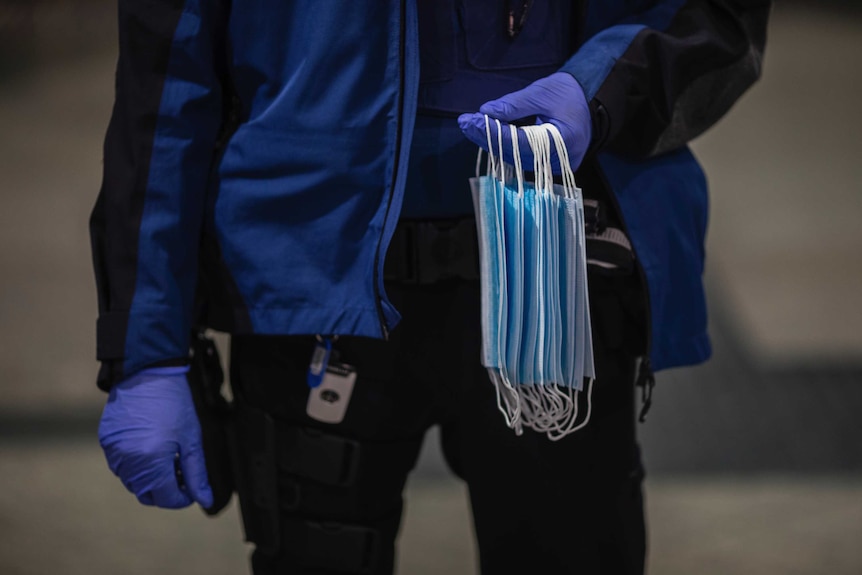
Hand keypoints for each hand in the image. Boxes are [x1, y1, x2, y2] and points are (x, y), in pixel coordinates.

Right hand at [98, 367, 213, 508]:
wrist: (147, 374)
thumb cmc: (174, 404)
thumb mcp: (191, 440)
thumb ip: (196, 473)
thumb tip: (204, 499)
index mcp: (151, 462)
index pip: (166, 498)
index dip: (182, 498)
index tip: (192, 489)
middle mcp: (128, 462)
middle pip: (147, 494)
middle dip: (166, 490)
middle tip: (181, 473)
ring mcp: (114, 453)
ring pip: (133, 482)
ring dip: (151, 479)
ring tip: (167, 458)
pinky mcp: (106, 443)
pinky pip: (121, 466)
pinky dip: (136, 465)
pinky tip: (150, 448)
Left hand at [458, 72, 591, 172]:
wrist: (592, 100)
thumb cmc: (570, 93)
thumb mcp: (542, 92)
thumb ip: (514, 105)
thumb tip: (486, 112)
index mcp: (563, 140)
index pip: (520, 142)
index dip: (494, 132)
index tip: (472, 120)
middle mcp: (560, 160)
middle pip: (515, 153)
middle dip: (487, 137)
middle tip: (465, 122)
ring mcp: (555, 166)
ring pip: (516, 158)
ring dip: (492, 142)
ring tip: (471, 126)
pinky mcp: (549, 164)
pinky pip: (522, 157)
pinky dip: (504, 146)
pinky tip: (487, 134)